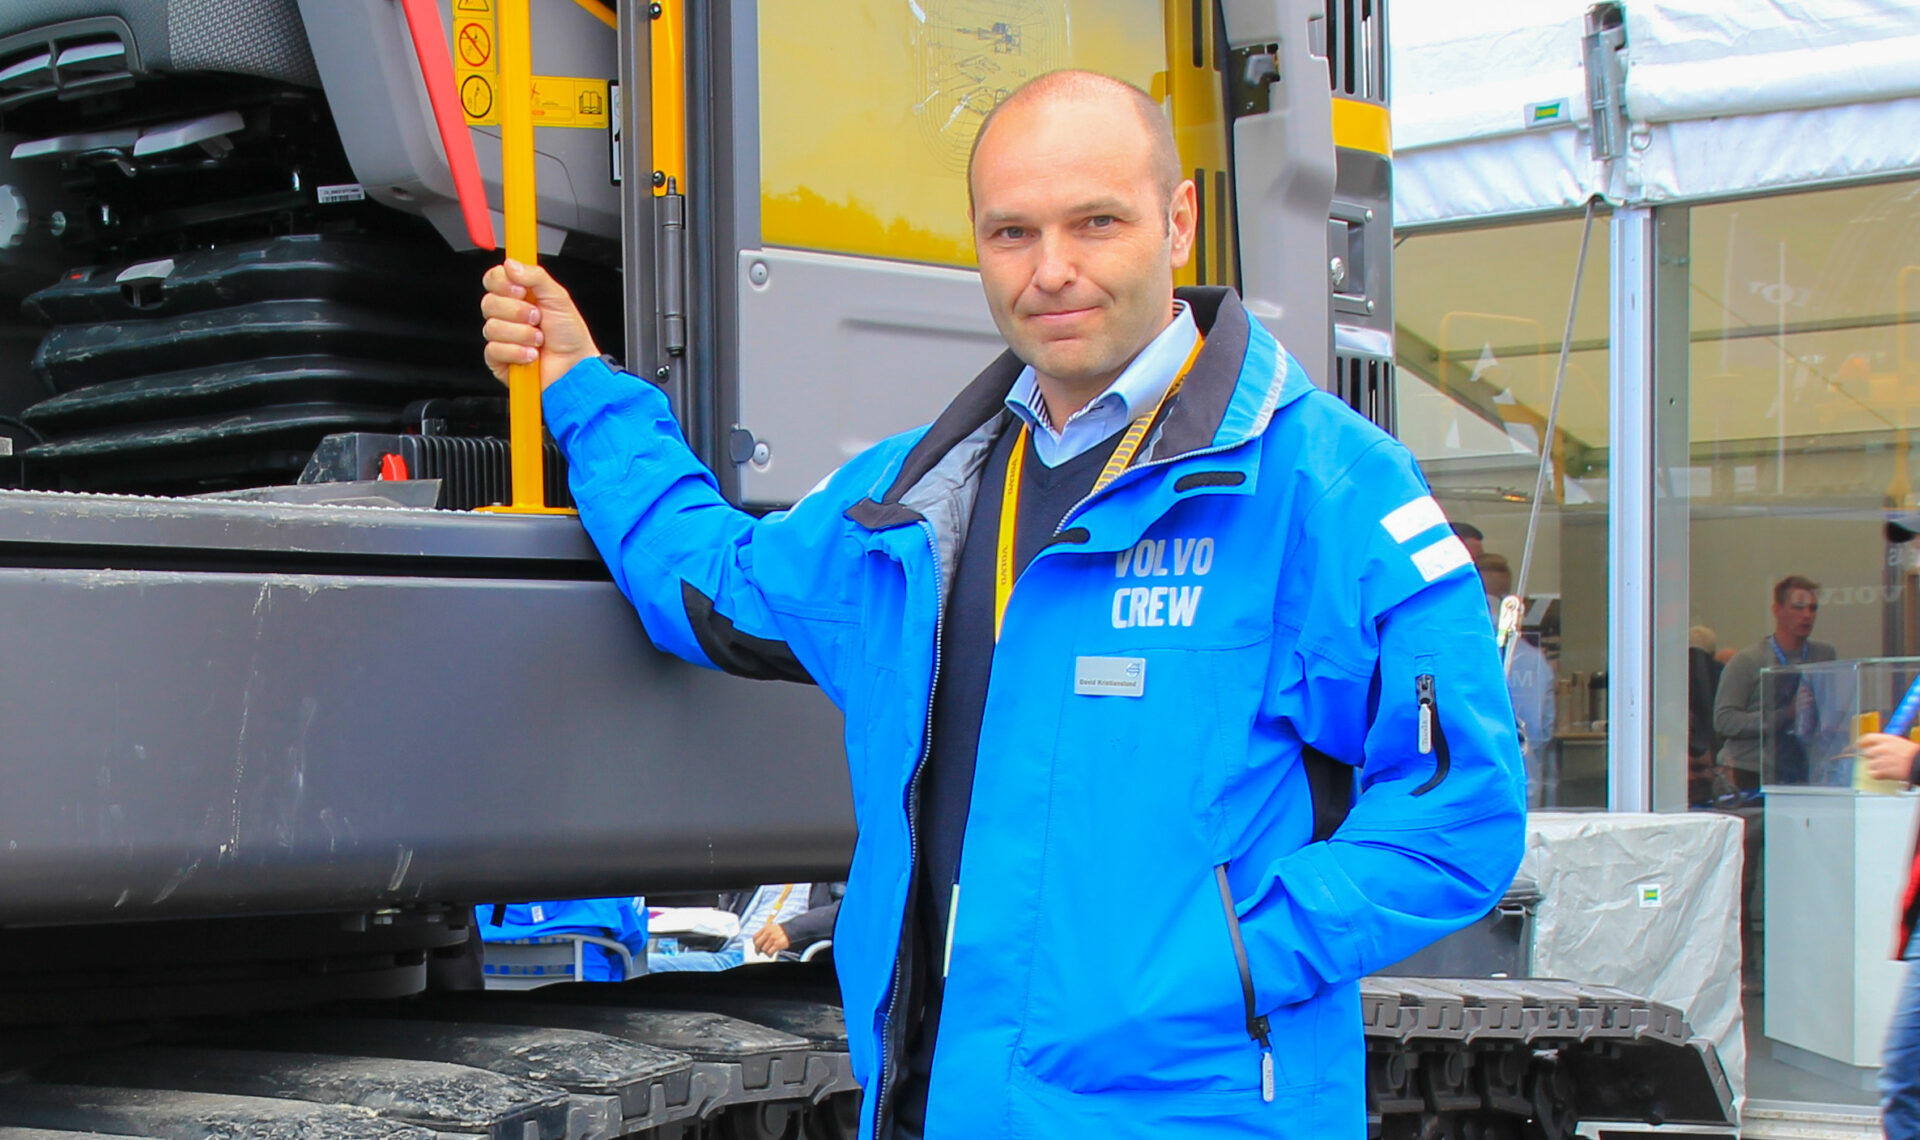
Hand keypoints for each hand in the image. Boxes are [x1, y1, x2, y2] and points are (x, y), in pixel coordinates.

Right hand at [481, 259, 599, 388]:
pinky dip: (516, 352)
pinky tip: (531, 355)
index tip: (521, 290)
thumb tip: (512, 263)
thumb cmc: (570, 336)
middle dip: (517, 312)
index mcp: (520, 296)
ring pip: (492, 327)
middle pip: (488, 302)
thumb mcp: (558, 297)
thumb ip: (536, 276)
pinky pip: (494, 349)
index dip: (503, 284)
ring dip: (522, 334)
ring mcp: (502, 337)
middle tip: (537, 318)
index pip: (493, 279)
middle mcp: (508, 315)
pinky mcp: (499, 359)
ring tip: (539, 339)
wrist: (575, 367)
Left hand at [752, 922, 790, 955]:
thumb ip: (764, 934)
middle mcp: (768, 933)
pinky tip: (771, 954)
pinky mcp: (777, 944)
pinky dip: (769, 954)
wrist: (791, 930)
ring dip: (765, 952)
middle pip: (757, 943)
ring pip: (763, 949)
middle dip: (757, 949)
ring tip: (768, 952)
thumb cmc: (780, 931)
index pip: (755, 937)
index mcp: (765, 928)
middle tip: (759, 952)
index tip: (756, 946)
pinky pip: (769, 952)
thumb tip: (758, 943)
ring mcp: (773, 939)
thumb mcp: (771, 928)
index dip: (754, 943)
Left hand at [1859, 732, 1919, 782]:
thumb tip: (1877, 748)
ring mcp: (1880, 761)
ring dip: (1876, 767)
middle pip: (1867, 753)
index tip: (1860, 745)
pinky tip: (1884, 775)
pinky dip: (1877, 775)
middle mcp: (1881, 749)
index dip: (1862, 742)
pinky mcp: (1883, 772)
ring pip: (1870, 764)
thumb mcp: (1900, 743)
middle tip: (1880, 760)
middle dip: (1872, 757)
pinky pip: (1873, 774)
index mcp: (1886, 739)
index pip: (1867, 738)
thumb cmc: (1914, 754)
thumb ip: (1886, 744)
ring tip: (1886, 768)